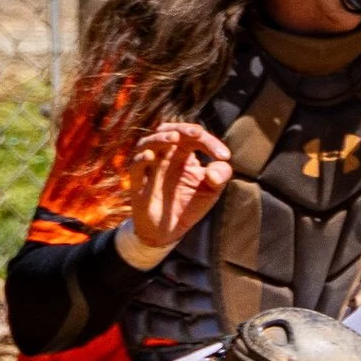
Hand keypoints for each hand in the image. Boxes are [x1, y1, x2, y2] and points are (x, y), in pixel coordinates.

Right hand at [124, 121, 232, 257]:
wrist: (168, 231)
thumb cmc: (189, 205)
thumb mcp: (212, 190)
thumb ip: (221, 175)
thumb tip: (213, 170)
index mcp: (184, 154)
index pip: (194, 138)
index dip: (210, 142)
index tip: (224, 156)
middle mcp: (165, 157)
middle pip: (168, 131)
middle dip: (182, 129)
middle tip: (197, 132)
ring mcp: (150, 168)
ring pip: (147, 143)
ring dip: (160, 138)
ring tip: (175, 137)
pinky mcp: (138, 183)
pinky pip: (135, 167)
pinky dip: (141, 159)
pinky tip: (151, 157)